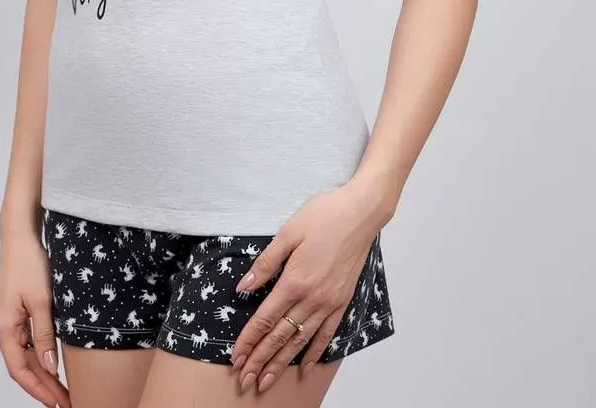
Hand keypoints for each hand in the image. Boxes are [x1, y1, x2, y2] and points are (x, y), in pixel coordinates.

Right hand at [0, 229, 71, 407]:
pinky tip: (53, 363)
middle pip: (22, 365)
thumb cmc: (29, 262)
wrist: (20, 236)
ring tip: (62, 388)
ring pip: (24, 355)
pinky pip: (25, 341)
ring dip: (42, 371)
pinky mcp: (13, 313)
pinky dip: (38, 354)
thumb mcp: (42, 301)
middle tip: (65, 400)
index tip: (56, 403)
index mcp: (3, 329)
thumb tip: (50, 367)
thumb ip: (45, 336)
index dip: (38, 390)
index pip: (19, 370)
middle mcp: (0, 329)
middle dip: (43, 385)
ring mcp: (6, 321)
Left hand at [230, 181, 379, 393]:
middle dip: (259, 360)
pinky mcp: (342, 301)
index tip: (235, 359)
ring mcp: (329, 302)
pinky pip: (327, 334)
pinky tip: (304, 367)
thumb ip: (265, 263)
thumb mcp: (288, 232)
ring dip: (281, 364)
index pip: (265, 318)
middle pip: (280, 336)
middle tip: (244, 381)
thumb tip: (243, 288)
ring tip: (265, 382)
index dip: (248, 341)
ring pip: (300, 341)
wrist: (360, 213)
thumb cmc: (323, 216)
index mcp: (294, 281)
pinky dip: (314, 353)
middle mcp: (312, 298)